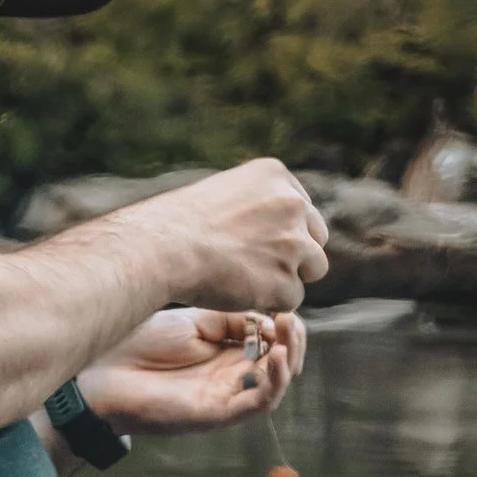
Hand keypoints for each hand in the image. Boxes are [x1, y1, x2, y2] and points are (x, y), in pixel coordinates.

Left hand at [76, 308, 306, 436]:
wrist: (104, 369)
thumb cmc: (142, 342)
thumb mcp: (194, 320)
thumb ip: (231, 319)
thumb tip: (269, 315)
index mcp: (224, 350)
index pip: (270, 338)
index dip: (281, 322)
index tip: (280, 303)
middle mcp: (230, 374)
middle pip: (279, 360)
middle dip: (292, 338)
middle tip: (291, 317)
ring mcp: (226, 395)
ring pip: (275, 383)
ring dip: (290, 357)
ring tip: (288, 332)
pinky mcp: (218, 414)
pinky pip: (258, 402)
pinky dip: (275, 381)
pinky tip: (277, 356)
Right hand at [119, 159, 329, 312]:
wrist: (160, 249)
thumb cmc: (177, 224)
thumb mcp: (223, 193)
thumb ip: (257, 205)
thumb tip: (274, 230)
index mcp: (277, 175)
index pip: (303, 210)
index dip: (283, 232)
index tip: (255, 243)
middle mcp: (293, 204)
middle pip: (316, 239)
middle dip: (295, 256)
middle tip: (255, 266)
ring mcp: (294, 243)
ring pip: (312, 269)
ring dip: (285, 278)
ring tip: (246, 278)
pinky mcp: (286, 281)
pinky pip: (292, 298)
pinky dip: (270, 301)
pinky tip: (238, 291)